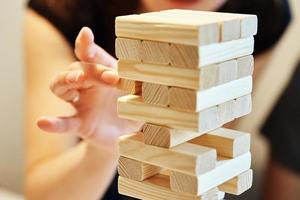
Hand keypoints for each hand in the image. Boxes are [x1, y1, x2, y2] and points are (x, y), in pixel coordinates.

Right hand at [37, 27, 142, 145]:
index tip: (86, 34)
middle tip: (110, 77)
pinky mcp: (80, 123)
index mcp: (105, 73)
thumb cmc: (134, 108)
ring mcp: (81, 102)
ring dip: (66, 79)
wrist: (128, 133)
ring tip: (77, 80)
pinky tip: (42, 122)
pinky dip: (53, 123)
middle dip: (90, 69)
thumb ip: (143, 84)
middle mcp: (89, 84)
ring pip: (60, 85)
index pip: (93, 56)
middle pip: (77, 67)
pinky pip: (64, 122)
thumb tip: (153, 74)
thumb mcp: (142, 95)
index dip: (88, 47)